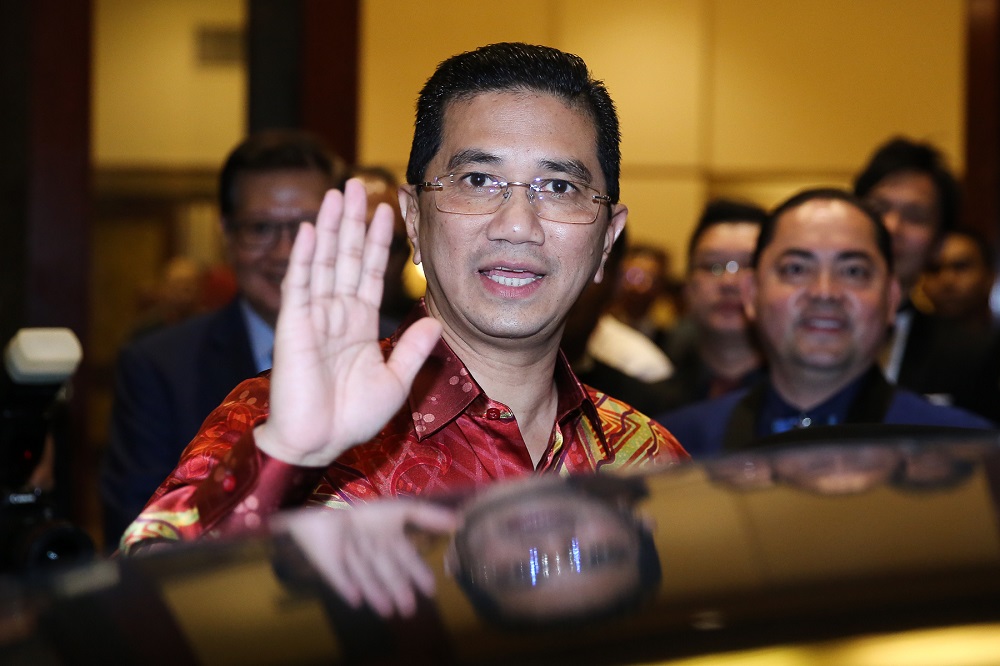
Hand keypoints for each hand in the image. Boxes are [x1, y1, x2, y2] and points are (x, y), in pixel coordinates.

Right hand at [255, 179, 441, 466]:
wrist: (319, 444)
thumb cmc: (352, 418)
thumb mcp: (395, 381)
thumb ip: (412, 349)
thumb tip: (434, 319)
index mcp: (359, 324)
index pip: (371, 272)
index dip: (379, 242)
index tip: (389, 212)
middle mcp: (336, 314)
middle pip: (346, 257)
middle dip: (352, 221)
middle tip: (358, 184)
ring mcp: (313, 317)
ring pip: (323, 262)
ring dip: (329, 227)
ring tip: (337, 193)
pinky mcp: (293, 327)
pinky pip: (299, 285)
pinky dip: (304, 257)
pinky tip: (310, 230)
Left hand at [276, 501, 457, 617]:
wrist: (326, 485)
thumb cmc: (363, 494)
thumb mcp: (401, 505)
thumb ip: (427, 516)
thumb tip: (459, 521)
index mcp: (386, 534)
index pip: (405, 557)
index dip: (417, 573)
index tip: (431, 590)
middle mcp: (369, 547)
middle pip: (386, 571)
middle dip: (397, 589)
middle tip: (409, 609)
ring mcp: (347, 553)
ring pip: (365, 576)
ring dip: (376, 592)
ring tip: (388, 610)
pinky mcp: (326, 556)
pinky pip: (337, 573)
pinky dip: (346, 585)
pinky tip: (356, 600)